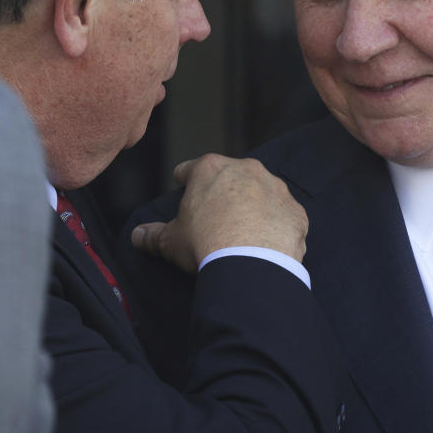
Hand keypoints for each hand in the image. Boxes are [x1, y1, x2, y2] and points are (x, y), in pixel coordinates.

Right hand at [131, 154, 307, 273]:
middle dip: (224, 190)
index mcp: (212, 169)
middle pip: (231, 176)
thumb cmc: (204, 243)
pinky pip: (282, 215)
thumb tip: (137, 236)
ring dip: (254, 205)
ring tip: (245, 228)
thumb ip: (153, 235)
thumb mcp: (171, 240)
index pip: (193, 168)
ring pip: (262, 192)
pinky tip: (268, 240)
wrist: (250, 264)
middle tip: (216, 211)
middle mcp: (246, 170)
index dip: (185, 176)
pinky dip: (275, 224)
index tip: (182, 181)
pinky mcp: (296, 211)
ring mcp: (275, 188)